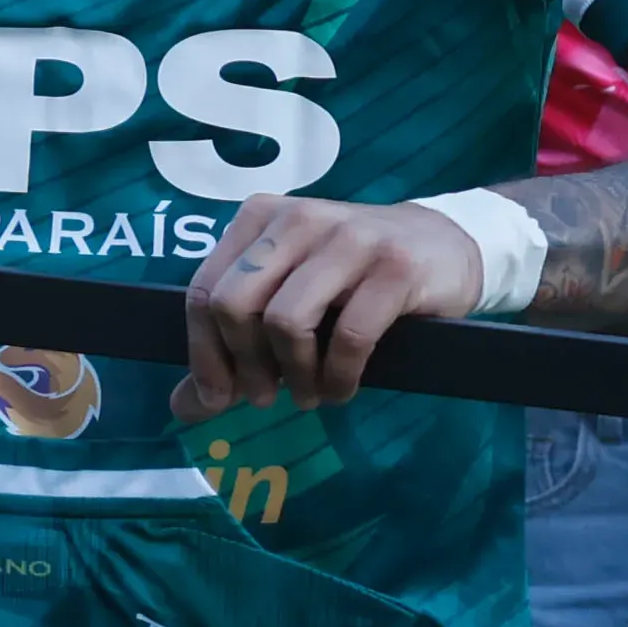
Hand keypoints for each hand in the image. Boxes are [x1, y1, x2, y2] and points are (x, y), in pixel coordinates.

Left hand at [176, 195, 478, 417]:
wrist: (443, 248)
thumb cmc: (353, 277)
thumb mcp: (289, 296)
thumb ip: (234, 346)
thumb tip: (184, 408)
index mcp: (260, 218)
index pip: (206, 291)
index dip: (204, 354)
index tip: (218, 398)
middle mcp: (299, 218)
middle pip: (236, 304)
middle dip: (245, 365)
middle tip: (264, 397)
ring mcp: (349, 238)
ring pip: (287, 321)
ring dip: (295, 375)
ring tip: (308, 394)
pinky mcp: (395, 266)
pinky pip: (349, 336)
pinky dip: (339, 377)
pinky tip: (341, 388)